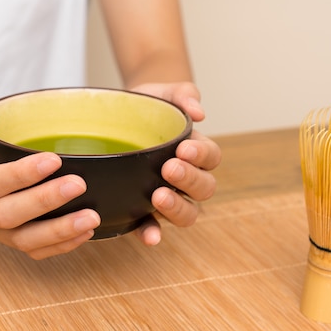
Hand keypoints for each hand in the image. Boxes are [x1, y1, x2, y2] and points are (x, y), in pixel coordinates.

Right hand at [0, 87, 100, 259]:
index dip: (19, 175)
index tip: (53, 160)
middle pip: (4, 215)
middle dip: (43, 202)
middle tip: (79, 185)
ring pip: (20, 240)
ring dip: (57, 232)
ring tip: (90, 218)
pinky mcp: (4, 239)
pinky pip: (31, 250)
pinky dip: (59, 245)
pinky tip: (85, 232)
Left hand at [131, 82, 221, 244]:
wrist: (119, 117)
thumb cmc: (148, 106)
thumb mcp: (164, 94)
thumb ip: (183, 95)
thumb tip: (199, 112)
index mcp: (196, 152)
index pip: (211, 158)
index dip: (201, 156)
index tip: (184, 148)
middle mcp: (188, 179)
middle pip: (204, 189)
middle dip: (189, 180)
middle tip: (169, 169)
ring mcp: (169, 197)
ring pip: (188, 213)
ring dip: (177, 209)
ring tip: (157, 196)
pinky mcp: (145, 211)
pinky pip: (154, 227)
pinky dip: (153, 233)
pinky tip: (149, 236)